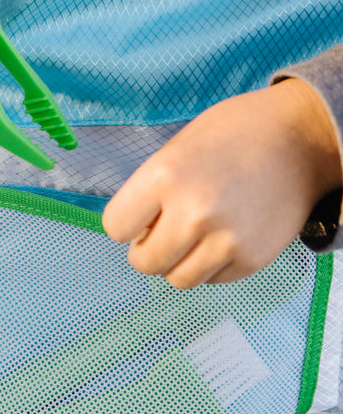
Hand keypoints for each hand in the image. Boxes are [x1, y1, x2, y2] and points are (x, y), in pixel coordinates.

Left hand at [102, 79, 341, 287]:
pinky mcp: (252, 259)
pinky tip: (221, 234)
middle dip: (147, 249)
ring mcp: (225, 240)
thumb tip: (134, 232)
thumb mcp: (176, 149)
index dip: (124, 224)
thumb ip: (150, 191)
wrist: (298, 138)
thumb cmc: (231, 134)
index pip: (115, 227)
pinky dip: (210, 264)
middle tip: (163, 230)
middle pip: (144, 262)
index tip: (138, 217)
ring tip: (193, 233)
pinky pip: (212, 279)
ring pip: (177, 278)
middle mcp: (193, 212)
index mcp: (165, 175)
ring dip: (178, 261)